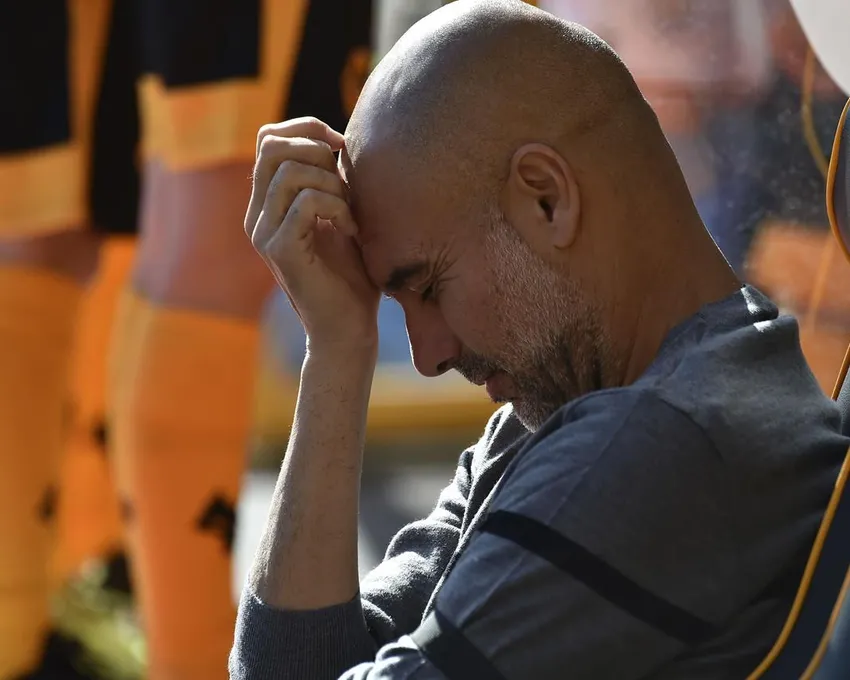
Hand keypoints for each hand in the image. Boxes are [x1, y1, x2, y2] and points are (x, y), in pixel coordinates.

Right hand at [246, 117, 379, 347]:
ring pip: (290, 172)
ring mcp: (263, 232)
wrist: (348, 329)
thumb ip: (331, 181)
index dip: (307, 128)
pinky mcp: (279, 250)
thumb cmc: (352, 276)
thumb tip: (338, 140)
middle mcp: (257, 215)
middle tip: (346, 182)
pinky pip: (305, 202)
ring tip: (352, 213)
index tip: (342, 147)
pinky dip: (337, 208)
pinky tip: (352, 231)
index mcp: (267, 204)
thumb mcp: (342, 216)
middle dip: (318, 150)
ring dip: (333, 184)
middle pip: (271, 145)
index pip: (269, 138)